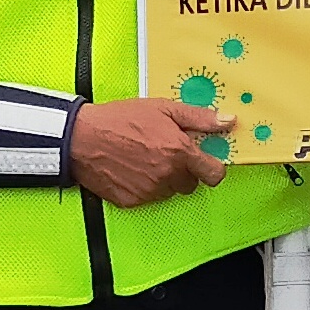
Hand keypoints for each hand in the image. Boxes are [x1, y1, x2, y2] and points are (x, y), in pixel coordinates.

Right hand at [68, 97, 227, 205]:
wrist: (81, 137)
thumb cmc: (120, 120)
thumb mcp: (163, 108)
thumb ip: (199, 118)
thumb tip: (227, 121)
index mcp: (180, 152)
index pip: (214, 174)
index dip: (212, 168)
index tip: (206, 161)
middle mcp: (167, 175)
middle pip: (191, 183)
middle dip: (184, 170)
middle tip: (166, 152)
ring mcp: (149, 191)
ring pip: (170, 191)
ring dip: (164, 179)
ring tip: (145, 158)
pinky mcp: (132, 201)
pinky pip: (149, 198)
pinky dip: (144, 187)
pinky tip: (132, 169)